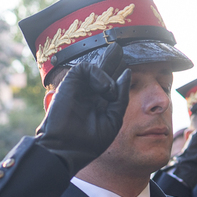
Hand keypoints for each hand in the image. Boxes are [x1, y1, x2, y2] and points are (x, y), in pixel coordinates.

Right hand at [34, 42, 130, 175]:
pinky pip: (85, 68)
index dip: (120, 72)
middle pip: (104, 69)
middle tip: (120, 48)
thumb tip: (127, 72)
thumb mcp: (114, 119)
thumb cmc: (89, 142)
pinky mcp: (70, 83)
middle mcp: (90, 92)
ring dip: (107, 76)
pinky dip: (98, 75)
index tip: (129, 67)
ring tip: (109, 93)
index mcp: (100, 102)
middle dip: (113, 59)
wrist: (67, 149)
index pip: (112, 81)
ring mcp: (80, 87)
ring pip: (97, 67)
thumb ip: (121, 98)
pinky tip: (104, 89)